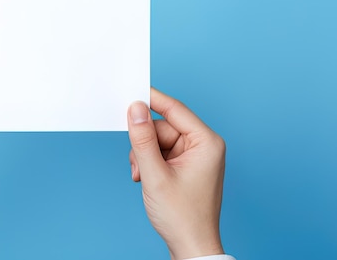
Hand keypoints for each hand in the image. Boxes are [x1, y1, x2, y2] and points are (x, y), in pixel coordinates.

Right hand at [127, 88, 225, 259]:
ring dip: (144, 156)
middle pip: (162, 127)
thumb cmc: (182, 216)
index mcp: (206, 142)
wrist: (190, 246)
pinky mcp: (185, 165)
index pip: (174, 109)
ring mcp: (194, 156)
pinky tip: (146, 179)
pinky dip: (149, 163)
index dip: (150, 100)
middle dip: (145, 144)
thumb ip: (142, 139)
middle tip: (138, 165)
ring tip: (144, 177)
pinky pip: (161, 152)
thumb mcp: (155, 174)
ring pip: (158, 140)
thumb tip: (134, 109)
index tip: (130, 92)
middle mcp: (203, 145)